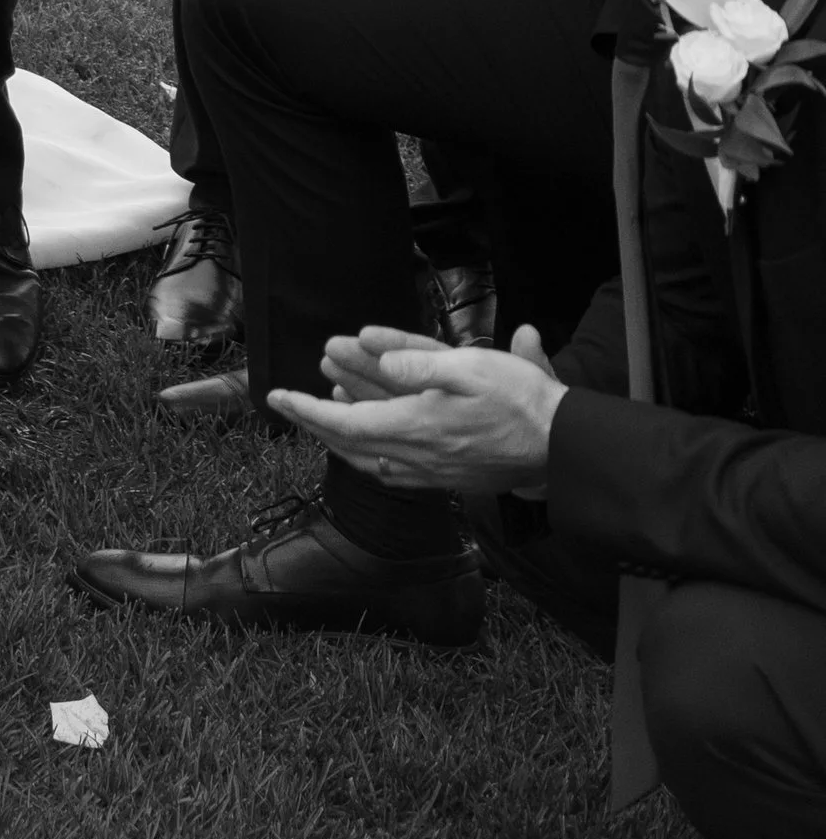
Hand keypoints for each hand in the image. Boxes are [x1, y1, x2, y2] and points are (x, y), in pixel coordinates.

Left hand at [269, 321, 564, 497]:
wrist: (560, 447)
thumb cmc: (520, 402)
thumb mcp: (470, 367)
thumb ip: (418, 364)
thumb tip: (376, 360)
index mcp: (417, 428)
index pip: (345, 424)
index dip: (307, 411)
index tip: (277, 397)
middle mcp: (418, 458)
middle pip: (349, 444)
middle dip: (315, 422)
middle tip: (287, 403)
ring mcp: (433, 472)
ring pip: (369, 459)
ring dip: (340, 434)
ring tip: (322, 409)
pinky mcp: (448, 478)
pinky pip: (393, 469)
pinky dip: (369, 451)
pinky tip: (368, 439)